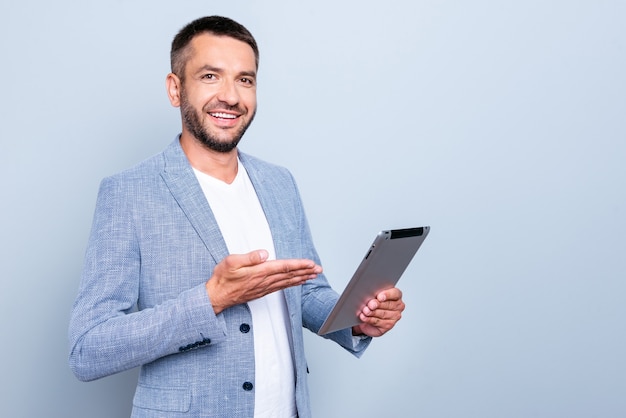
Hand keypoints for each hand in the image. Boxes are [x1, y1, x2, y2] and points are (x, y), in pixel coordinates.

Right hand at [206, 250, 321, 313]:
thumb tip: (264, 253)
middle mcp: (264, 281)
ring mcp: (264, 287)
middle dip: (305, 271)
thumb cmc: (222, 278)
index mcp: (259, 272)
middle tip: (319, 269)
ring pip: (287, 282)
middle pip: (289, 275)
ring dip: (301, 278)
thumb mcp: (231, 262)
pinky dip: (292, 284)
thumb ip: (249, 257)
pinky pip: (281, 287)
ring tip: (313, 275)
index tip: (311, 263)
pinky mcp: (262, 292)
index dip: (299, 264)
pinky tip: (297, 282)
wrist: (216, 297)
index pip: (283, 267)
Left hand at [352, 288, 404, 336]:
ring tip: (365, 311)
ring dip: (372, 312)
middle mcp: (398, 306)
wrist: (368, 319)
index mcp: (396, 295)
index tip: (379, 297)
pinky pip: (378, 322)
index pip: (395, 293)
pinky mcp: (389, 325)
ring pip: (383, 314)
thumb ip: (374, 295)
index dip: (387, 295)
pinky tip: (364, 317)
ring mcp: (394, 316)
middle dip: (377, 304)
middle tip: (370, 305)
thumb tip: (371, 298)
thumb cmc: (373, 304)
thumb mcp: (373, 296)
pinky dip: (369, 319)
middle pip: (388, 304)